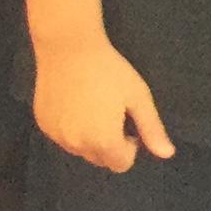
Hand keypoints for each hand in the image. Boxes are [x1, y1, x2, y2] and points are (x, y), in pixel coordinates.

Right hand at [34, 32, 172, 170]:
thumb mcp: (138, 97)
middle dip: (108, 144)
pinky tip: (73, 102)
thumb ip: (152, 129)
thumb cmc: (108, 70)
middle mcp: (78, 145)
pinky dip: (69, 127)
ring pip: (80, 149)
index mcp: (104, 142)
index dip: (129, 145)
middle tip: (109, 112)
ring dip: (88, 137)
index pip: (122, 164)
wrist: (68, 46)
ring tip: (91, 105)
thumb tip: (168, 154)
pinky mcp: (43, 124)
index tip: (126, 120)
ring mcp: (57, 136)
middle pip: (100, 159)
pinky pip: (62, 136)